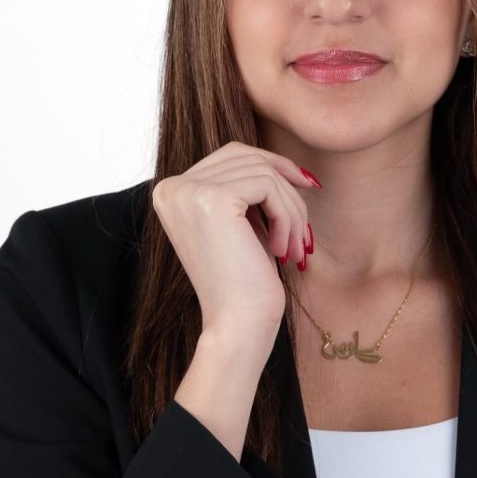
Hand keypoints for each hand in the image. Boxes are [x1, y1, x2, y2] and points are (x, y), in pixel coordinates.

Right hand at [151, 141, 316, 340]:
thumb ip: (247, 186)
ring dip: (291, 209)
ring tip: (295, 246)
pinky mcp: (212, 199)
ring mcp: (188, 191)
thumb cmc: (244, 280)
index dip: (273, 165)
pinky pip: (268, 186)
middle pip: (248, 158)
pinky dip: (287, 215)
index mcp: (171, 191)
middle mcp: (172, 187)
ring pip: (263, 171)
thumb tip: (283, 160)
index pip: (231, 154)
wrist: (236, 323)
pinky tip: (283, 249)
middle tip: (304, 230)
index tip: (305, 185)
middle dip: (287, 191)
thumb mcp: (242, 223)